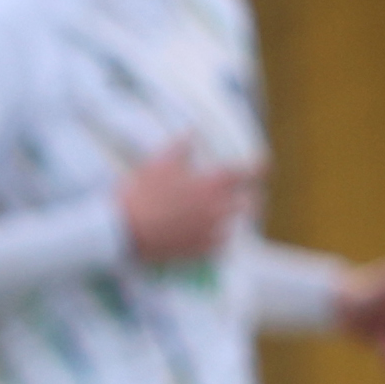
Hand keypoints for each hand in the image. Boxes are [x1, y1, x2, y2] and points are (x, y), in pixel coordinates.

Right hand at [117, 142, 257, 265]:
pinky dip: (224, 239)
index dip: (259, 167)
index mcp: (212, 184)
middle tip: (247, 195)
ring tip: (231, 216)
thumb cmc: (140, 194)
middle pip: (252, 203)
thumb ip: (180, 147)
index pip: (248, 172)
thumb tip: (192, 132)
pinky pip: (224, 246)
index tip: (262, 164)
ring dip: (237, 219)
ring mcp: (212, 231)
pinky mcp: (201, 251)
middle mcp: (219, 208)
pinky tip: (217, 238)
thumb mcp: (157, 165)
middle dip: (252, 197)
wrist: (122, 232)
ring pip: (239, 225)